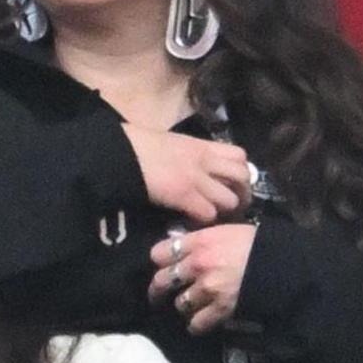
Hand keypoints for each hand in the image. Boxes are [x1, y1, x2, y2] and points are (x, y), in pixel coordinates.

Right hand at [123, 123, 251, 224]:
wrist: (119, 151)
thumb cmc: (137, 144)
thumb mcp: (171, 143)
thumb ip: (187, 154)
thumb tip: (193, 166)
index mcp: (202, 146)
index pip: (239, 156)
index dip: (240, 172)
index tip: (232, 183)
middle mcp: (205, 161)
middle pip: (242, 177)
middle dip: (240, 193)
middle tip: (230, 203)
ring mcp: (196, 179)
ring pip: (229, 199)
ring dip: (223, 209)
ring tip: (212, 214)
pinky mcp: (184, 196)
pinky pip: (207, 213)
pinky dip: (204, 220)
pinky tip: (193, 220)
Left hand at [148, 222, 256, 333]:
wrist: (286, 264)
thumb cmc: (261, 242)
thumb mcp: (228, 230)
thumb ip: (202, 238)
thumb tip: (181, 242)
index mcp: (199, 241)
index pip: (159, 252)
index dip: (160, 261)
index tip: (163, 266)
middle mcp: (198, 264)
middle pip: (161, 281)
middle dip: (159, 290)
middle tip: (158, 295)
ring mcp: (208, 288)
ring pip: (180, 303)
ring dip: (184, 306)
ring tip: (191, 306)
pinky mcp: (220, 308)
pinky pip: (197, 323)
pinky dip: (196, 325)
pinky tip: (199, 323)